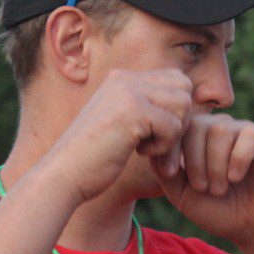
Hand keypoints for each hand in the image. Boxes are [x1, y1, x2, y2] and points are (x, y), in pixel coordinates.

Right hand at [45, 68, 192, 204]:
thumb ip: (146, 109)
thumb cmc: (93, 158)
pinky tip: (139, 153)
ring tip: (148, 149)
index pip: (174, 79)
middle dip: (180, 119)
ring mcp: (128, 92)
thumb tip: (189, 104)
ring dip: (172, 134)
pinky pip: (173, 126)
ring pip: (182, 104)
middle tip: (159, 144)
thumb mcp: (120, 125)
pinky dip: (163, 147)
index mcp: (122, 79)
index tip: (158, 134)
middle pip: (183, 88)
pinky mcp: (133, 111)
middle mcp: (125, 79)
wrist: (64, 174)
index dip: (175, 109)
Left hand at [155, 114, 253, 253]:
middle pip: (197, 125)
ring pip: (221, 130)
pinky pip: (249, 134)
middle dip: (194, 159)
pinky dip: (239, 158)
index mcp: (198, 137)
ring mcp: (244, 131)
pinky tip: (237, 177)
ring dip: (216, 164)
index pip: (178, 126)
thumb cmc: (218, 211)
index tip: (170, 173)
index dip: (169, 147)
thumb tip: (152, 147)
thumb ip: (165, 171)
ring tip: (220, 188)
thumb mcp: (182, 194)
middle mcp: (220, 128)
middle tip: (202, 188)